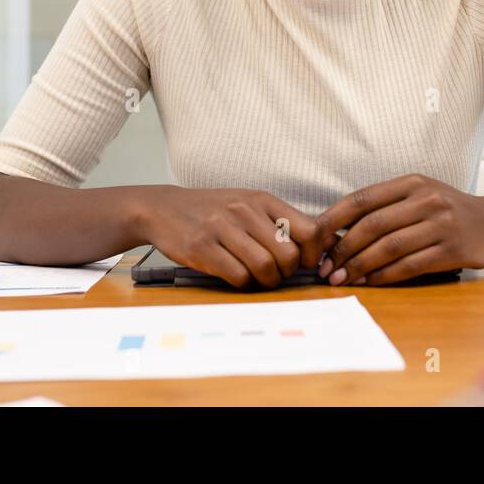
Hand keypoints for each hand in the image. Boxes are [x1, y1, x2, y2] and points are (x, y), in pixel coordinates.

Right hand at [140, 187, 321, 289]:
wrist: (163, 208)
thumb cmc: (213, 210)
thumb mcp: (248, 204)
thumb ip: (278, 220)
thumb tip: (319, 245)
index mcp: (262, 200)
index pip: (309, 229)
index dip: (312, 253)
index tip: (303, 262)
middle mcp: (245, 211)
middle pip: (288, 254)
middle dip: (287, 273)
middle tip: (276, 274)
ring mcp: (222, 228)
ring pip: (264, 267)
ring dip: (266, 282)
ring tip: (258, 279)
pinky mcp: (202, 248)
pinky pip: (237, 276)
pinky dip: (243, 284)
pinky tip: (237, 277)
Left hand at [315, 174, 483, 285]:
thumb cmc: (448, 210)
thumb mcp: (420, 195)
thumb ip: (386, 205)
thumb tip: (338, 228)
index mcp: (412, 182)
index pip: (362, 198)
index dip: (334, 219)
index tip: (314, 238)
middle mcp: (426, 200)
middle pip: (372, 225)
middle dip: (342, 249)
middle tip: (324, 267)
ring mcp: (441, 225)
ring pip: (388, 248)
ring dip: (358, 266)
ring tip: (340, 279)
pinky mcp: (452, 250)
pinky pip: (409, 266)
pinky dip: (384, 276)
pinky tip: (368, 282)